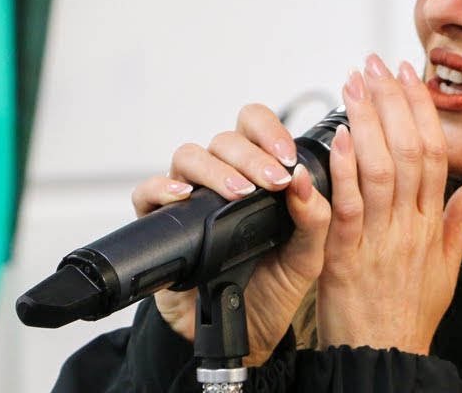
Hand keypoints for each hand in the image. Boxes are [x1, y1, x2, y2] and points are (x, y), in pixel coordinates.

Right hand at [130, 104, 330, 365]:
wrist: (246, 333)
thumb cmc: (274, 288)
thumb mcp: (307, 256)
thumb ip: (314, 218)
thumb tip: (303, 179)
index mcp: (258, 175)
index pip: (255, 127)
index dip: (269, 130)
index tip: (288, 157)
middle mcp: (221, 179)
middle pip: (224, 140)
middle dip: (251, 156)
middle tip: (273, 182)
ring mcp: (190, 201)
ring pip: (188, 157)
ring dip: (215, 169)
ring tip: (238, 193)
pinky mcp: (160, 226)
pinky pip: (147, 193)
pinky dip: (162, 188)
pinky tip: (184, 197)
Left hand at [316, 54, 461, 353]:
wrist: (385, 358)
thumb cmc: (412, 314)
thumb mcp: (450, 265)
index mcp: (434, 223)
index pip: (434, 151)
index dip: (422, 108)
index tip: (409, 73)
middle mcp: (411, 226)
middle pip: (408, 151)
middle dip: (391, 101)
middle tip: (374, 63)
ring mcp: (380, 240)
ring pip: (379, 169)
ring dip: (366, 121)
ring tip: (354, 85)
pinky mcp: (347, 257)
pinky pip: (347, 206)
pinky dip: (343, 170)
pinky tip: (338, 138)